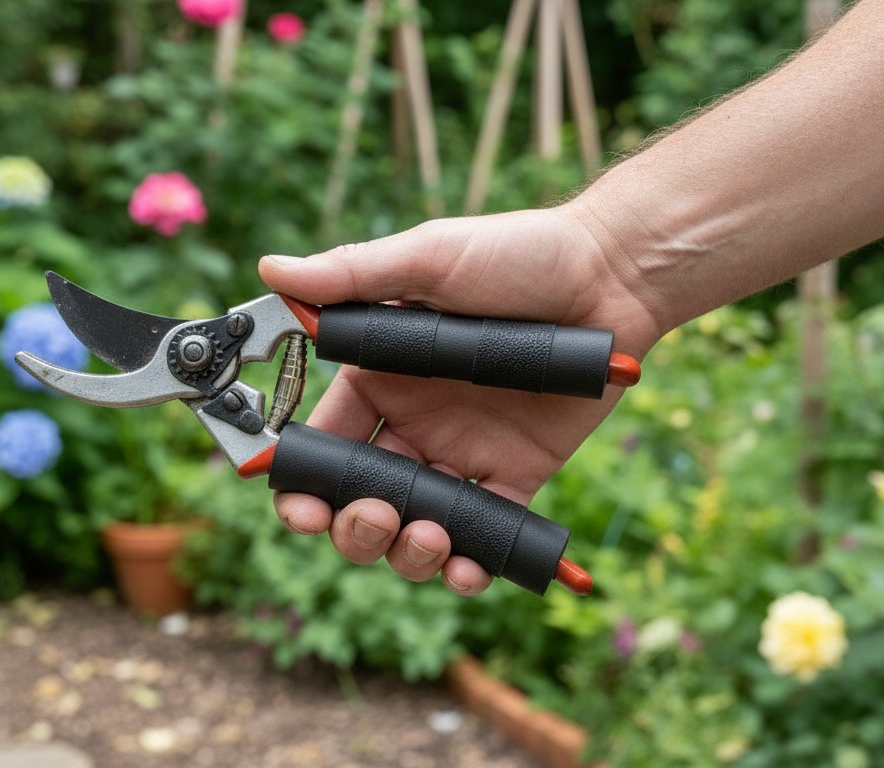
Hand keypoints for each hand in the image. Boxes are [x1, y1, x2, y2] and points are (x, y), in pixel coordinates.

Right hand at [258, 204, 661, 594]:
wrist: (613, 276)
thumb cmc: (520, 254)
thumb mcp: (429, 258)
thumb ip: (351, 276)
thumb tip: (270, 270)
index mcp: (381, 377)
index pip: (324, 441)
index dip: (303, 482)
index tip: (299, 507)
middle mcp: (414, 422)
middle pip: (362, 498)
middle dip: (353, 527)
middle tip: (376, 516)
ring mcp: (463, 454)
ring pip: (415, 527)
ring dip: (406, 552)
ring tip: (427, 536)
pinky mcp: (516, 476)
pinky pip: (485, 535)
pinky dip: (471, 566)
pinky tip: (466, 568)